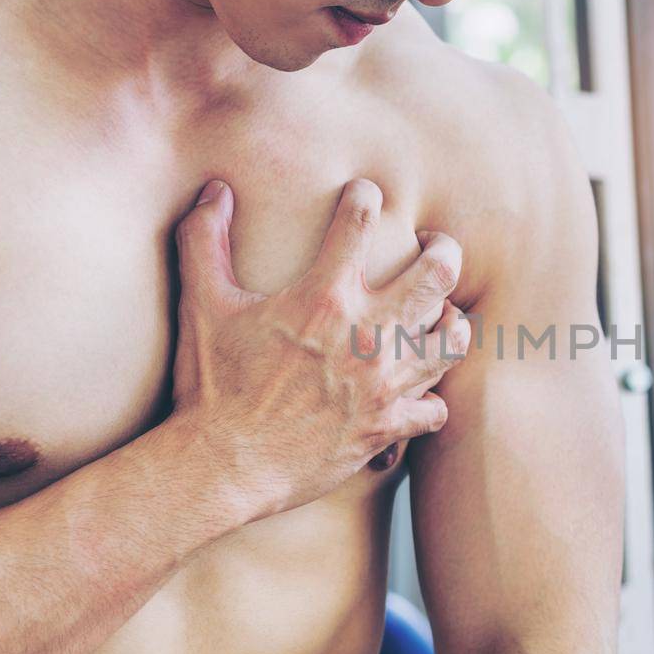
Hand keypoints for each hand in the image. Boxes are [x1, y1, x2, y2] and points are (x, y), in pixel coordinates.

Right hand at [169, 178, 471, 518]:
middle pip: (437, 274)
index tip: (364, 196)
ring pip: (452, 340)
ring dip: (450, 323)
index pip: (360, 222)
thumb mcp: (202, 304)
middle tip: (433, 247)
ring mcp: (383, 383)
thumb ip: (205, 240)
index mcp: (324, 297)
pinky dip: (432, 400)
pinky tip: (420, 392)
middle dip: (442, 251)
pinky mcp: (387, 426)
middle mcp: (367, 334)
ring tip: (441, 316)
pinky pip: (435, 409)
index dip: (364, 198)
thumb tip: (215, 189)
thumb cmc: (211, 383)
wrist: (222, 464)